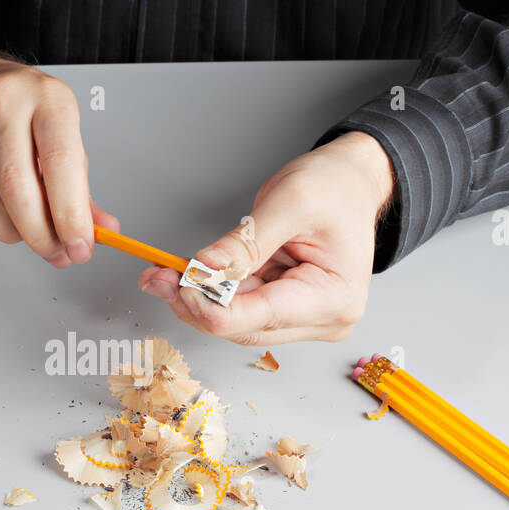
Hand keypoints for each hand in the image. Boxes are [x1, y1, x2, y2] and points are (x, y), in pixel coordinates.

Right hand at [0, 43, 117, 266]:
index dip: (71, 215)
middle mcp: (5, 98)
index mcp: (49, 97)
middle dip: (40, 234)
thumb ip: (79, 187)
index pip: (61, 163)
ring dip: (9, 232)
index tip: (79, 247)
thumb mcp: (59, 136)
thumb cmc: (17, 110)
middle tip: (54, 253)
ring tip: (25, 234)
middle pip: (18, 187)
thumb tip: (103, 232)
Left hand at [138, 131, 394, 343]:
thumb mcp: (290, 202)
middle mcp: (323, 319)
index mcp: (333, 298)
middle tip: (156, 276)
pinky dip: (214, 292)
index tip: (175, 281)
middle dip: (196, 302)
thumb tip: (203, 269)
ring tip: (167, 272)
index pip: (256, 317)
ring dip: (199, 298)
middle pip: (242, 327)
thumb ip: (245, 242)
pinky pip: (241, 308)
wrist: (351, 182)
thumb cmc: (334, 188)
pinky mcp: (287, 311)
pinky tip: (190, 275)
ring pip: (236, 321)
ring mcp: (305, 319)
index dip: (208, 305)